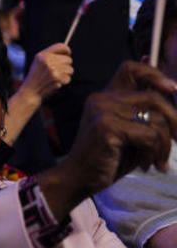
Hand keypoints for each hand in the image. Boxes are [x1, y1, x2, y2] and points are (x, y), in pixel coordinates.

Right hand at [21, 43, 73, 102]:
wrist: (29, 92)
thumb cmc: (35, 78)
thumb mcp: (38, 63)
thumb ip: (50, 56)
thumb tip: (67, 53)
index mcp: (41, 55)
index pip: (61, 46)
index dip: (67, 50)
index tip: (68, 54)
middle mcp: (46, 60)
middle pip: (68, 59)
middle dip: (66, 66)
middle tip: (58, 72)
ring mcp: (51, 68)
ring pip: (70, 69)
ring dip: (65, 75)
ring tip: (55, 78)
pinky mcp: (55, 77)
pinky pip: (68, 78)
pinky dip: (64, 82)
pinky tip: (56, 83)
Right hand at [42, 61, 176, 214]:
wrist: (80, 178)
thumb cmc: (108, 158)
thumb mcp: (130, 131)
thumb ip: (146, 113)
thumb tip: (172, 93)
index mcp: (106, 97)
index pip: (131, 69)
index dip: (155, 74)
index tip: (172, 89)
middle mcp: (102, 99)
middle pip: (154, 98)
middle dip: (175, 121)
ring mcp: (102, 111)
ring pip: (156, 120)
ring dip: (164, 146)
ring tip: (158, 161)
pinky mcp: (106, 128)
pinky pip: (149, 136)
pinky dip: (154, 154)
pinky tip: (146, 165)